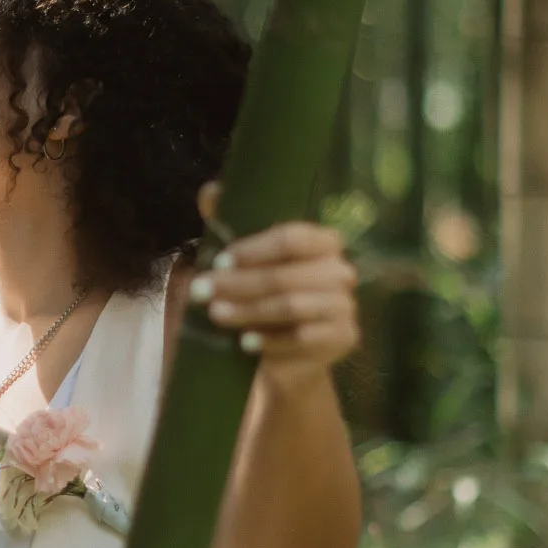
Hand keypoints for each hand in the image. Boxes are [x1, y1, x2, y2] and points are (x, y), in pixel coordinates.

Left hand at [188, 183, 358, 388]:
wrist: (287, 356)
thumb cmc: (264, 296)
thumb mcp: (245, 259)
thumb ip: (230, 221)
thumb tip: (211, 191)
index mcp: (323, 242)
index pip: (292, 237)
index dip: (254, 249)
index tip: (219, 261)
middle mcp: (341, 270)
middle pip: (285, 274)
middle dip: (238, 284)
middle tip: (202, 291)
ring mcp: (345, 306)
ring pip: (291, 305)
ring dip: (248, 310)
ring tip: (216, 314)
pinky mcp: (344, 338)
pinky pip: (302, 337)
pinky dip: (270, 340)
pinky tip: (245, 342)